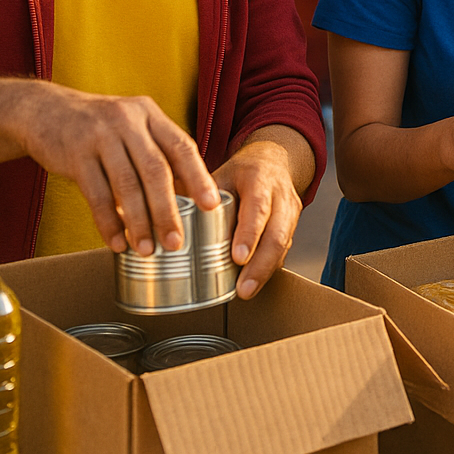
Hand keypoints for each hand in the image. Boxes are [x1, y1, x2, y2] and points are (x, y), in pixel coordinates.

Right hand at [16, 86, 218, 254]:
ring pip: (126, 186)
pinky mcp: (74, 154)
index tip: (212, 205)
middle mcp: (128, 121)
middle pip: (156, 170)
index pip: (182, 147)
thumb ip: (158, 152)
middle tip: (176, 241)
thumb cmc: (98, 126)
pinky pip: (96, 195)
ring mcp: (99, 136)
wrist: (42, 110)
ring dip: (139, 222)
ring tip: (147, 249)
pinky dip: (108, 222)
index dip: (199, 177)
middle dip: (168, 210)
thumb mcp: (132, 125)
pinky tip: (117, 242)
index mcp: (149, 114)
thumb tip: (189, 194)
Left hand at [212, 135, 303, 298]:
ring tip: (246, 291)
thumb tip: (161, 217)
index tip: (237, 257)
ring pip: (283, 244)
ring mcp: (290, 213)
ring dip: (264, 271)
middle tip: (243, 288)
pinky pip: (283, 250)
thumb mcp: (219, 173)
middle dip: (260, 264)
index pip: (257, 208)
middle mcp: (280, 196)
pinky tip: (254, 282)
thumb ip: (197, 195)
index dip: (249, 234)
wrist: (273, 162)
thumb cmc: (241, 172)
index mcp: (259, 179)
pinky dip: (269, 268)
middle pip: (277, 234)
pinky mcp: (292, 227)